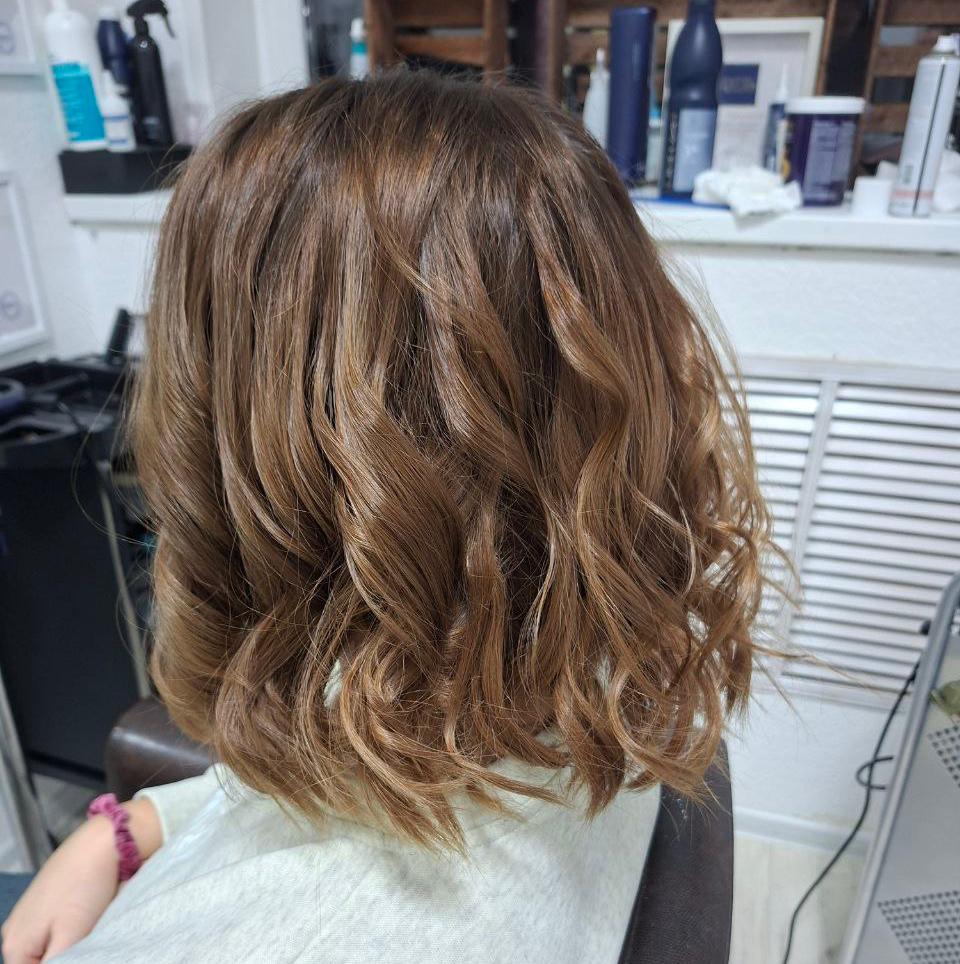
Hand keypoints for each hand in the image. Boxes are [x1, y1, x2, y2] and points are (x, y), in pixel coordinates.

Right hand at [1, 799, 160, 962]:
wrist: (103, 841)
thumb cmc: (87, 887)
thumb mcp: (71, 936)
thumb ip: (56, 963)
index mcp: (14, 944)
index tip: (80, 953)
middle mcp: (12, 930)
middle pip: (34, 962)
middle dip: (61, 956)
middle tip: (83, 939)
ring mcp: (26, 913)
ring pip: (43, 947)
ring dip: (64, 945)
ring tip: (84, 927)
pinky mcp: (43, 900)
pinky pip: (48, 929)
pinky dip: (65, 929)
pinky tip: (83, 916)